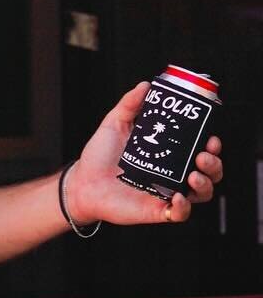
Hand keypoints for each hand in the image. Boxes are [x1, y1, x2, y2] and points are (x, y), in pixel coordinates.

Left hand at [65, 82, 223, 227]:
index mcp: (166, 152)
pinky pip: (180, 213)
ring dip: (205, 184)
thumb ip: (130, 104)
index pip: (198, 149)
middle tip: (204, 155)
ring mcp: (167, 192)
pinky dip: (184, 207)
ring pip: (201, 193)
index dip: (210, 145)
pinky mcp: (159, 210)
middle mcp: (172, 173)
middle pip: (208, 172)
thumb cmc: (99, 154)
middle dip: (214, 164)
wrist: (83, 181)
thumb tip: (146, 85)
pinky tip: (178, 196)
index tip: (211, 137)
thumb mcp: (115, 123)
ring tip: (193, 174)